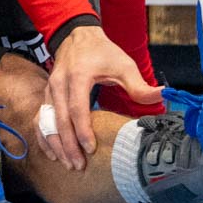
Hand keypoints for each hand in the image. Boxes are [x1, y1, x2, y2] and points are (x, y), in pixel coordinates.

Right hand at [40, 25, 161, 170]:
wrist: (78, 36)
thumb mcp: (124, 65)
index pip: (77, 109)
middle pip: (59, 120)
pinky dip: (44, 138)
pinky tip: (52, 153)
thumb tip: (162, 96)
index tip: (90, 149)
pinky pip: (40, 120)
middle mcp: (59, 84)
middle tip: (78, 166)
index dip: (82, 131)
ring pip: (47, 123)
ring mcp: (49, 90)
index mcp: (78, 76)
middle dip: (68, 145)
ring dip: (56, 145)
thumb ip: (139, 85)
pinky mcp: (46, 95)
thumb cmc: (102, 52)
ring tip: (67, 164)